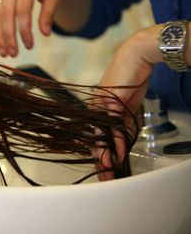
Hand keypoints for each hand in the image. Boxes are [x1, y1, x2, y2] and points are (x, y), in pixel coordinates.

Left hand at [95, 25, 160, 179]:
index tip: (104, 168)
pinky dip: (118, 140)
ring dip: (108, 154)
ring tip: (109, 169)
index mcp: (100, 108)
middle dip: (101, 160)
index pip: (99, 135)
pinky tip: (120, 152)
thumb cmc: (132, 77)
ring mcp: (102, 105)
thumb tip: (123, 138)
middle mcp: (98, 108)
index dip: (102, 153)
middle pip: (97, 139)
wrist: (136, 57)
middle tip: (104, 176)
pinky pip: (114, 126)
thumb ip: (123, 120)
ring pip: (103, 135)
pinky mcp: (110, 102)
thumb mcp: (128, 104)